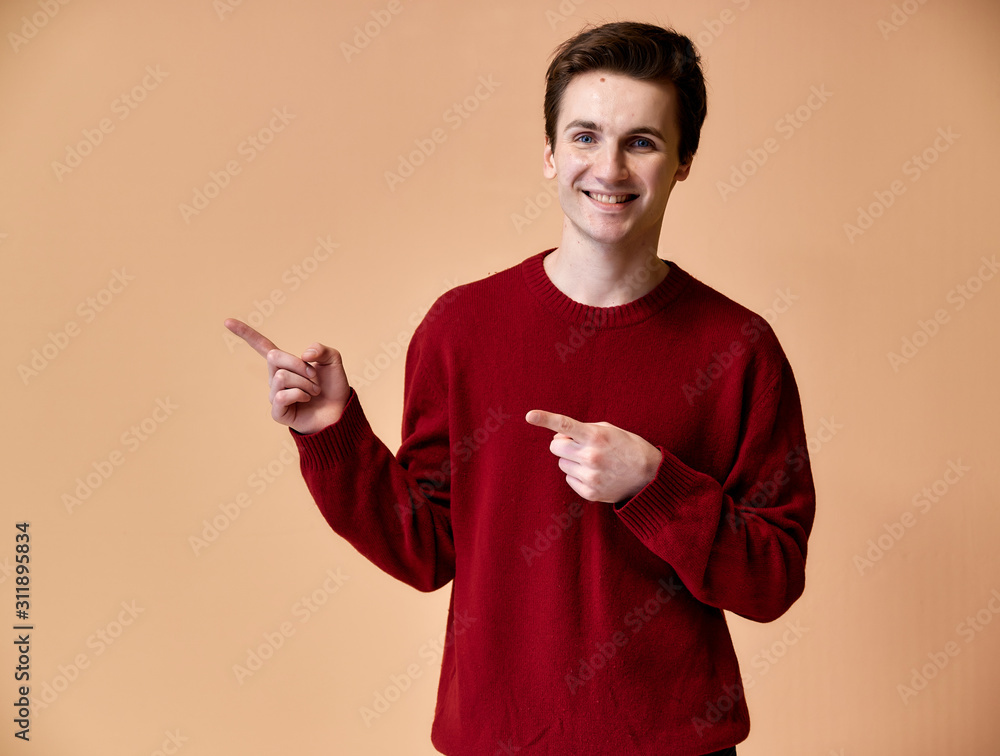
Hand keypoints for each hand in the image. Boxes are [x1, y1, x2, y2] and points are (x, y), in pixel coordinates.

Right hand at [224, 318, 349, 433]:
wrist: (339, 411)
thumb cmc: (333, 386)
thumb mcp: (333, 360)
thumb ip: (321, 350)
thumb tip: (304, 355)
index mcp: (284, 363)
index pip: (262, 346)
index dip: (245, 333)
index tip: (227, 321)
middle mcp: (275, 378)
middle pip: (274, 357)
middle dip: (299, 364)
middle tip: (314, 376)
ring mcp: (275, 394)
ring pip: (281, 376)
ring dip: (304, 382)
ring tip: (314, 391)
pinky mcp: (277, 411)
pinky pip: (282, 395)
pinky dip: (300, 394)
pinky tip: (306, 399)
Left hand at [525, 410, 661, 503]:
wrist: (649, 476)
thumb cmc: (627, 447)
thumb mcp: (610, 429)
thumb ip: (583, 429)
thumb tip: (558, 437)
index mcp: (596, 437)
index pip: (565, 425)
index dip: (545, 419)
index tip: (529, 415)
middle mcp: (591, 456)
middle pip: (556, 446)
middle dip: (562, 443)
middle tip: (577, 444)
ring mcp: (590, 476)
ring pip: (562, 463)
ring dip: (571, 459)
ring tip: (593, 460)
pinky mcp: (590, 492)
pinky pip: (569, 479)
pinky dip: (578, 475)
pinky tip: (596, 473)